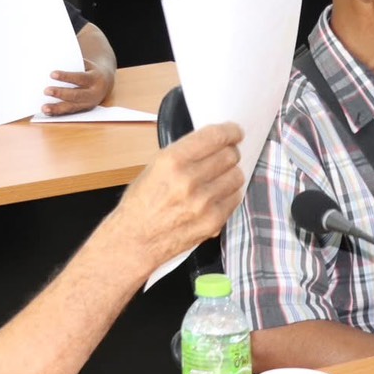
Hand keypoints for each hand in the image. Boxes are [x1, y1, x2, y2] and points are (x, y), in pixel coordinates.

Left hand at [41, 61, 112, 115]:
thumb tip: (52, 62)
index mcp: (95, 78)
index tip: (52, 74)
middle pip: (76, 95)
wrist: (105, 83)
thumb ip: (74, 64)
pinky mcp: (83, 110)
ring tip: (44, 107)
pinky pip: (70, 112)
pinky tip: (48, 112)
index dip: (66, 76)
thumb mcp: (86, 65)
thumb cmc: (89, 71)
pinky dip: (58, 112)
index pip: (80, 78)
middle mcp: (93, 93)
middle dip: (60, 93)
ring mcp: (89, 104)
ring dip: (57, 108)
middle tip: (46, 91)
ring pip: (72, 107)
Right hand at [106, 122, 244, 268]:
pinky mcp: (213, 221)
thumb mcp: (153, 168)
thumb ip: (183, 154)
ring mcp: (204, 202)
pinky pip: (235, 198)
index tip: (235, 132)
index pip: (214, 137)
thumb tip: (212, 145)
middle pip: (230, 156)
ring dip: (230, 174)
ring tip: (217, 179)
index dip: (230, 132)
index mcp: (171, 161)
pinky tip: (216, 196)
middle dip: (229, 153)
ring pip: (237, 176)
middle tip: (224, 157)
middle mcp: (189, 180)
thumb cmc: (141, 204)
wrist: (136, 241)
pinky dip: (229, 194)